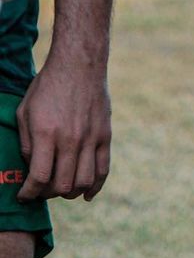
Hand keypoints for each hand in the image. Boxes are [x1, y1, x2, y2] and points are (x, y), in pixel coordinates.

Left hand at [16, 57, 110, 201]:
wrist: (80, 62)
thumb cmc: (48, 85)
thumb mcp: (25, 111)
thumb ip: (27, 144)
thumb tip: (33, 168)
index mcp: (47, 132)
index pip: (39, 178)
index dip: (29, 193)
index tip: (24, 195)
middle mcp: (71, 138)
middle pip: (62, 185)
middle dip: (48, 194)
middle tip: (42, 189)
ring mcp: (91, 137)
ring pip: (84, 182)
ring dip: (71, 193)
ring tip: (62, 187)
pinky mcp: (105, 134)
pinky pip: (103, 168)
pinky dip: (95, 186)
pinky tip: (87, 193)